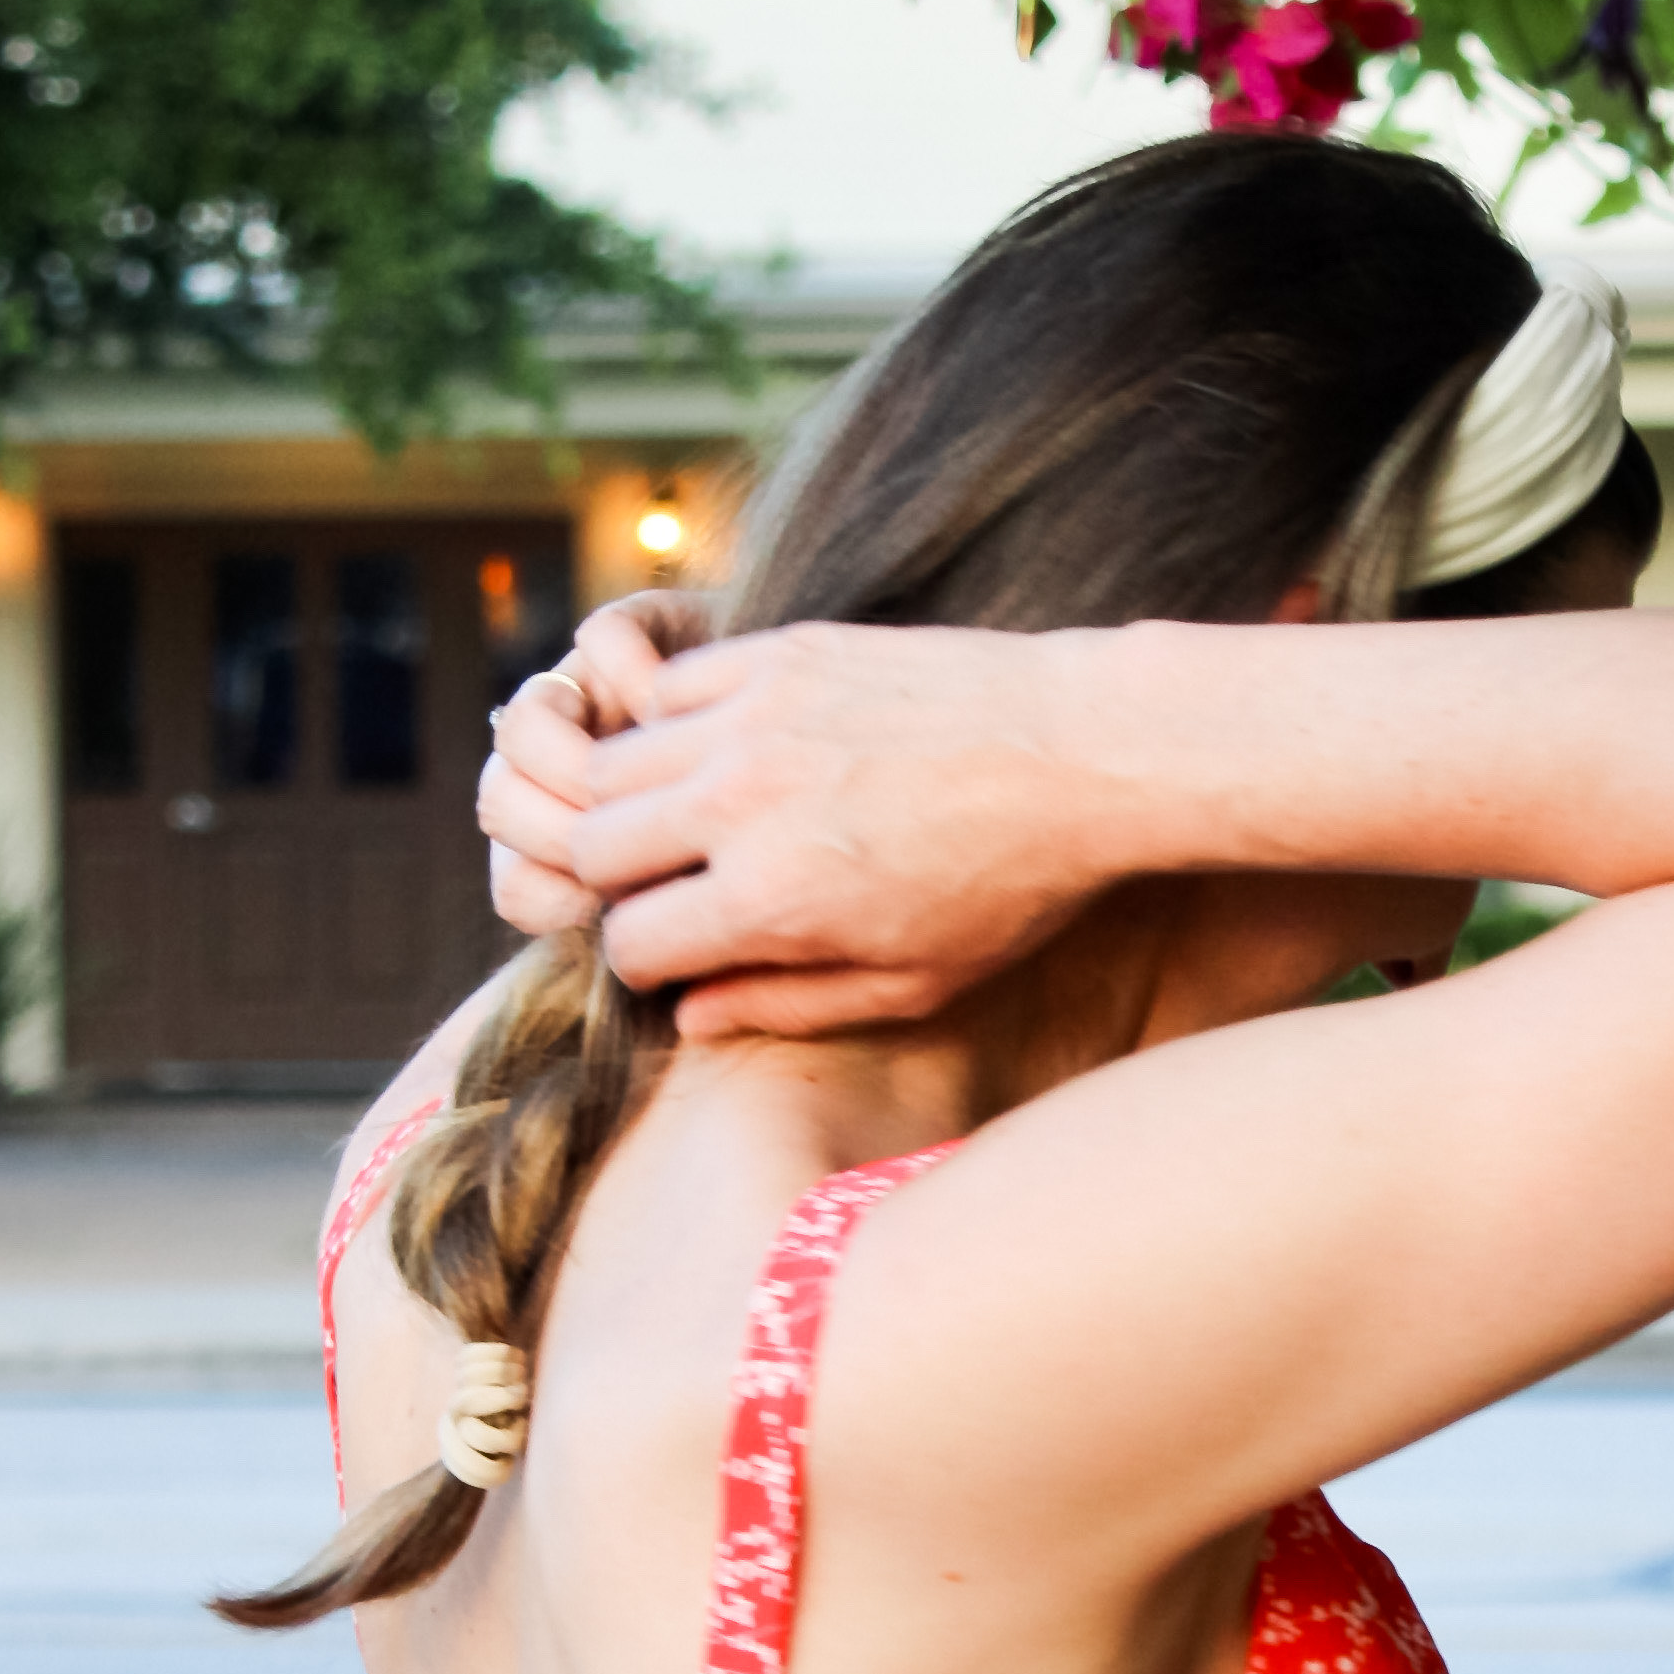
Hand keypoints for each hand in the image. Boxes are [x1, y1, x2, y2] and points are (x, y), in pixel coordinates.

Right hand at [484, 617, 1126, 1036]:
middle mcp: (738, 805)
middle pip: (589, 850)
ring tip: (685, 822)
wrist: (1084, 751)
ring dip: (629, 803)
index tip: (683, 956)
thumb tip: (690, 1018)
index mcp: (769, 901)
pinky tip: (723, 751)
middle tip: (670, 888)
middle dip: (615, 884)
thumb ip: (788, 1004)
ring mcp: (752, 719)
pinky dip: (671, 725)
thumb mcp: (914, 982)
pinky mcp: (777, 655)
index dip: (648, 964)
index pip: (627, 944)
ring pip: (608, 765)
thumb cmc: (1010, 884)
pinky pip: (665, 689)